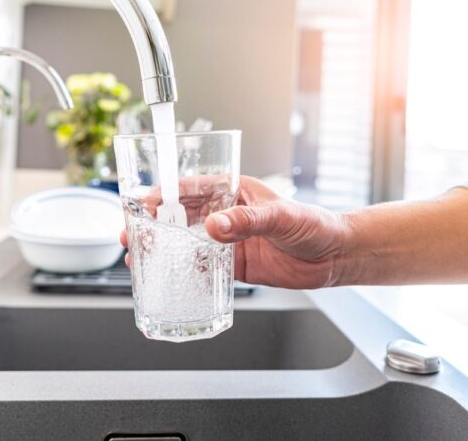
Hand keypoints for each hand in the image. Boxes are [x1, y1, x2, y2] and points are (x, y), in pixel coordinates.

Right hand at [121, 176, 351, 288]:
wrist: (335, 256)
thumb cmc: (315, 224)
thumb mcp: (281, 216)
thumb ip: (247, 221)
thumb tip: (214, 226)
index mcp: (235, 192)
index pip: (191, 189)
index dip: (164, 195)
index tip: (143, 204)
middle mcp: (228, 215)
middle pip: (181, 217)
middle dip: (154, 224)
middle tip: (132, 233)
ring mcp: (230, 241)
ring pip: (188, 244)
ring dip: (164, 249)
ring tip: (140, 257)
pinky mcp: (236, 265)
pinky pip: (205, 269)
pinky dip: (186, 273)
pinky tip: (169, 278)